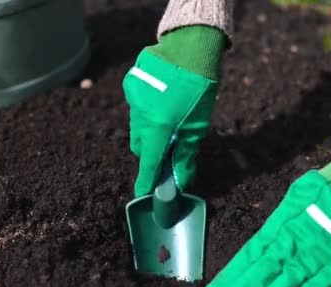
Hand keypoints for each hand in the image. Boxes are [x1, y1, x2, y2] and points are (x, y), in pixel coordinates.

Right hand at [123, 50, 217, 196]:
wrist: (191, 49)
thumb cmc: (200, 90)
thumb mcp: (198, 126)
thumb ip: (187, 154)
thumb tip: (182, 179)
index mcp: (159, 126)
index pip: (149, 161)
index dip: (145, 179)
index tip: (142, 193)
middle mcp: (141, 115)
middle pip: (139, 146)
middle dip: (150, 151)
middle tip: (165, 147)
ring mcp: (133, 99)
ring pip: (136, 126)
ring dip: (148, 130)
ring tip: (166, 118)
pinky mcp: (130, 85)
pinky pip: (134, 107)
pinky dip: (145, 110)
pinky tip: (160, 100)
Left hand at [199, 171, 330, 286]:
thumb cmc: (317, 194)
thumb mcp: (287, 203)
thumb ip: (271, 230)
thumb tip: (253, 252)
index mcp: (274, 230)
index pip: (244, 260)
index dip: (225, 281)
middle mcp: (287, 248)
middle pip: (254, 280)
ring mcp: (308, 262)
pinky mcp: (329, 272)